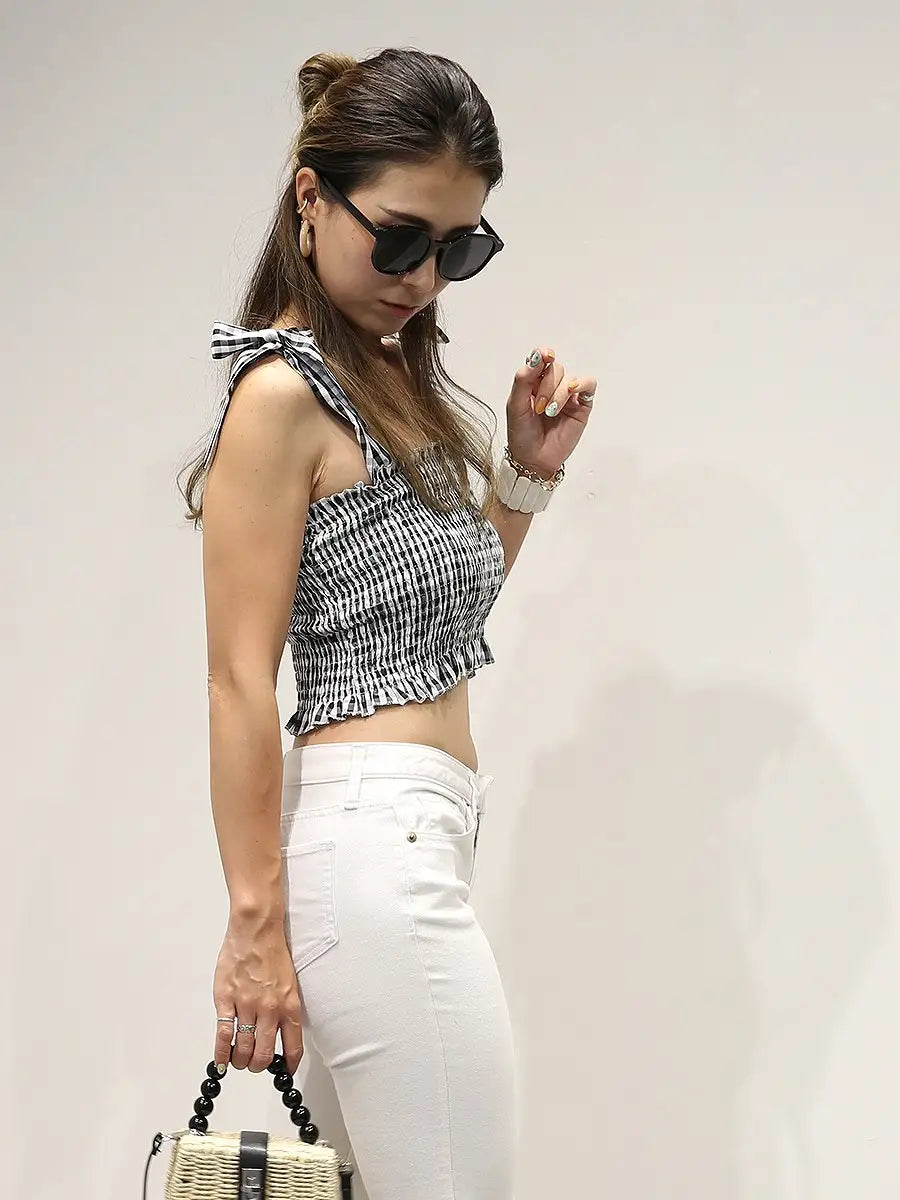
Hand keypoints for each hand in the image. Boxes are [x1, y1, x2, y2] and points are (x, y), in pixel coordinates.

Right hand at [212, 913, 304, 1075]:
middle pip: (264, 1055)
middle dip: (259, 1066)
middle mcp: (269, 1009)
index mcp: (289, 1005)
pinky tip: (221, 1060)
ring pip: (243, 1049)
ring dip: (241, 1061)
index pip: (292, 1048)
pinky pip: (223, 1034)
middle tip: (255, 1065)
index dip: (287, 1067)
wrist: (256, 929)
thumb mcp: (290, 983)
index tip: (284, 1073)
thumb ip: (285, 1009)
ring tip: (239, 1060)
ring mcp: (246, 1005)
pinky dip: (221, 1053)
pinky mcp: (226, 1000)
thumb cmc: (272, 952)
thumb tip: (280, 1033)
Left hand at [505, 344, 596, 478]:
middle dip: (547, 386)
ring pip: (570, 379)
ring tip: (550, 412)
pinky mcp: (582, 405)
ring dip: (559, 393)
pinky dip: (582, 384)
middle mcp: (551, 386)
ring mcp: (567, 395)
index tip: (545, 357)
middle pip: (556, 369)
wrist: (534, 459)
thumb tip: (538, 357)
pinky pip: (588, 385)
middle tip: (539, 408)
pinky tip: (572, 392)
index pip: (540, 358)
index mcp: (533, 382)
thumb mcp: (515, 405)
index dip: (543, 354)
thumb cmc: (522, 434)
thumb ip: (523, 379)